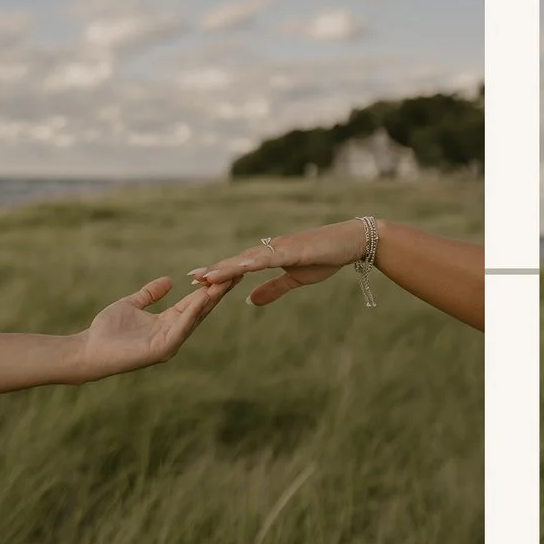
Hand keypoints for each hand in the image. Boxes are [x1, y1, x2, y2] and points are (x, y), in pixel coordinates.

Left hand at [69, 274, 233, 381]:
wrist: (89, 350)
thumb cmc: (107, 330)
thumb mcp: (132, 304)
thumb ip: (150, 294)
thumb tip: (169, 281)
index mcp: (167, 322)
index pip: (195, 302)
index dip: (210, 287)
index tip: (226, 270)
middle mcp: (173, 333)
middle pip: (201, 309)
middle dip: (219, 291)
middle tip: (237, 272)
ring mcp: (169, 343)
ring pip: (195, 318)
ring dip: (211, 299)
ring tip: (225, 281)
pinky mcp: (161, 349)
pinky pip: (180, 328)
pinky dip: (191, 313)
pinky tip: (201, 298)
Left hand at [189, 220, 367, 307]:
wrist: (351, 242)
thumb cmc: (326, 257)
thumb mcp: (296, 279)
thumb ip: (273, 289)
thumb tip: (250, 301)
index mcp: (270, 257)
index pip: (239, 266)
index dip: (219, 273)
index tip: (199, 280)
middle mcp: (271, 249)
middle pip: (238, 261)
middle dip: (215, 269)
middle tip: (192, 278)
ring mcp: (281, 247)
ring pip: (248, 258)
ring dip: (227, 267)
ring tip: (207, 275)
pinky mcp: (294, 249)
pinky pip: (269, 257)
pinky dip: (253, 262)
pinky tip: (239, 267)